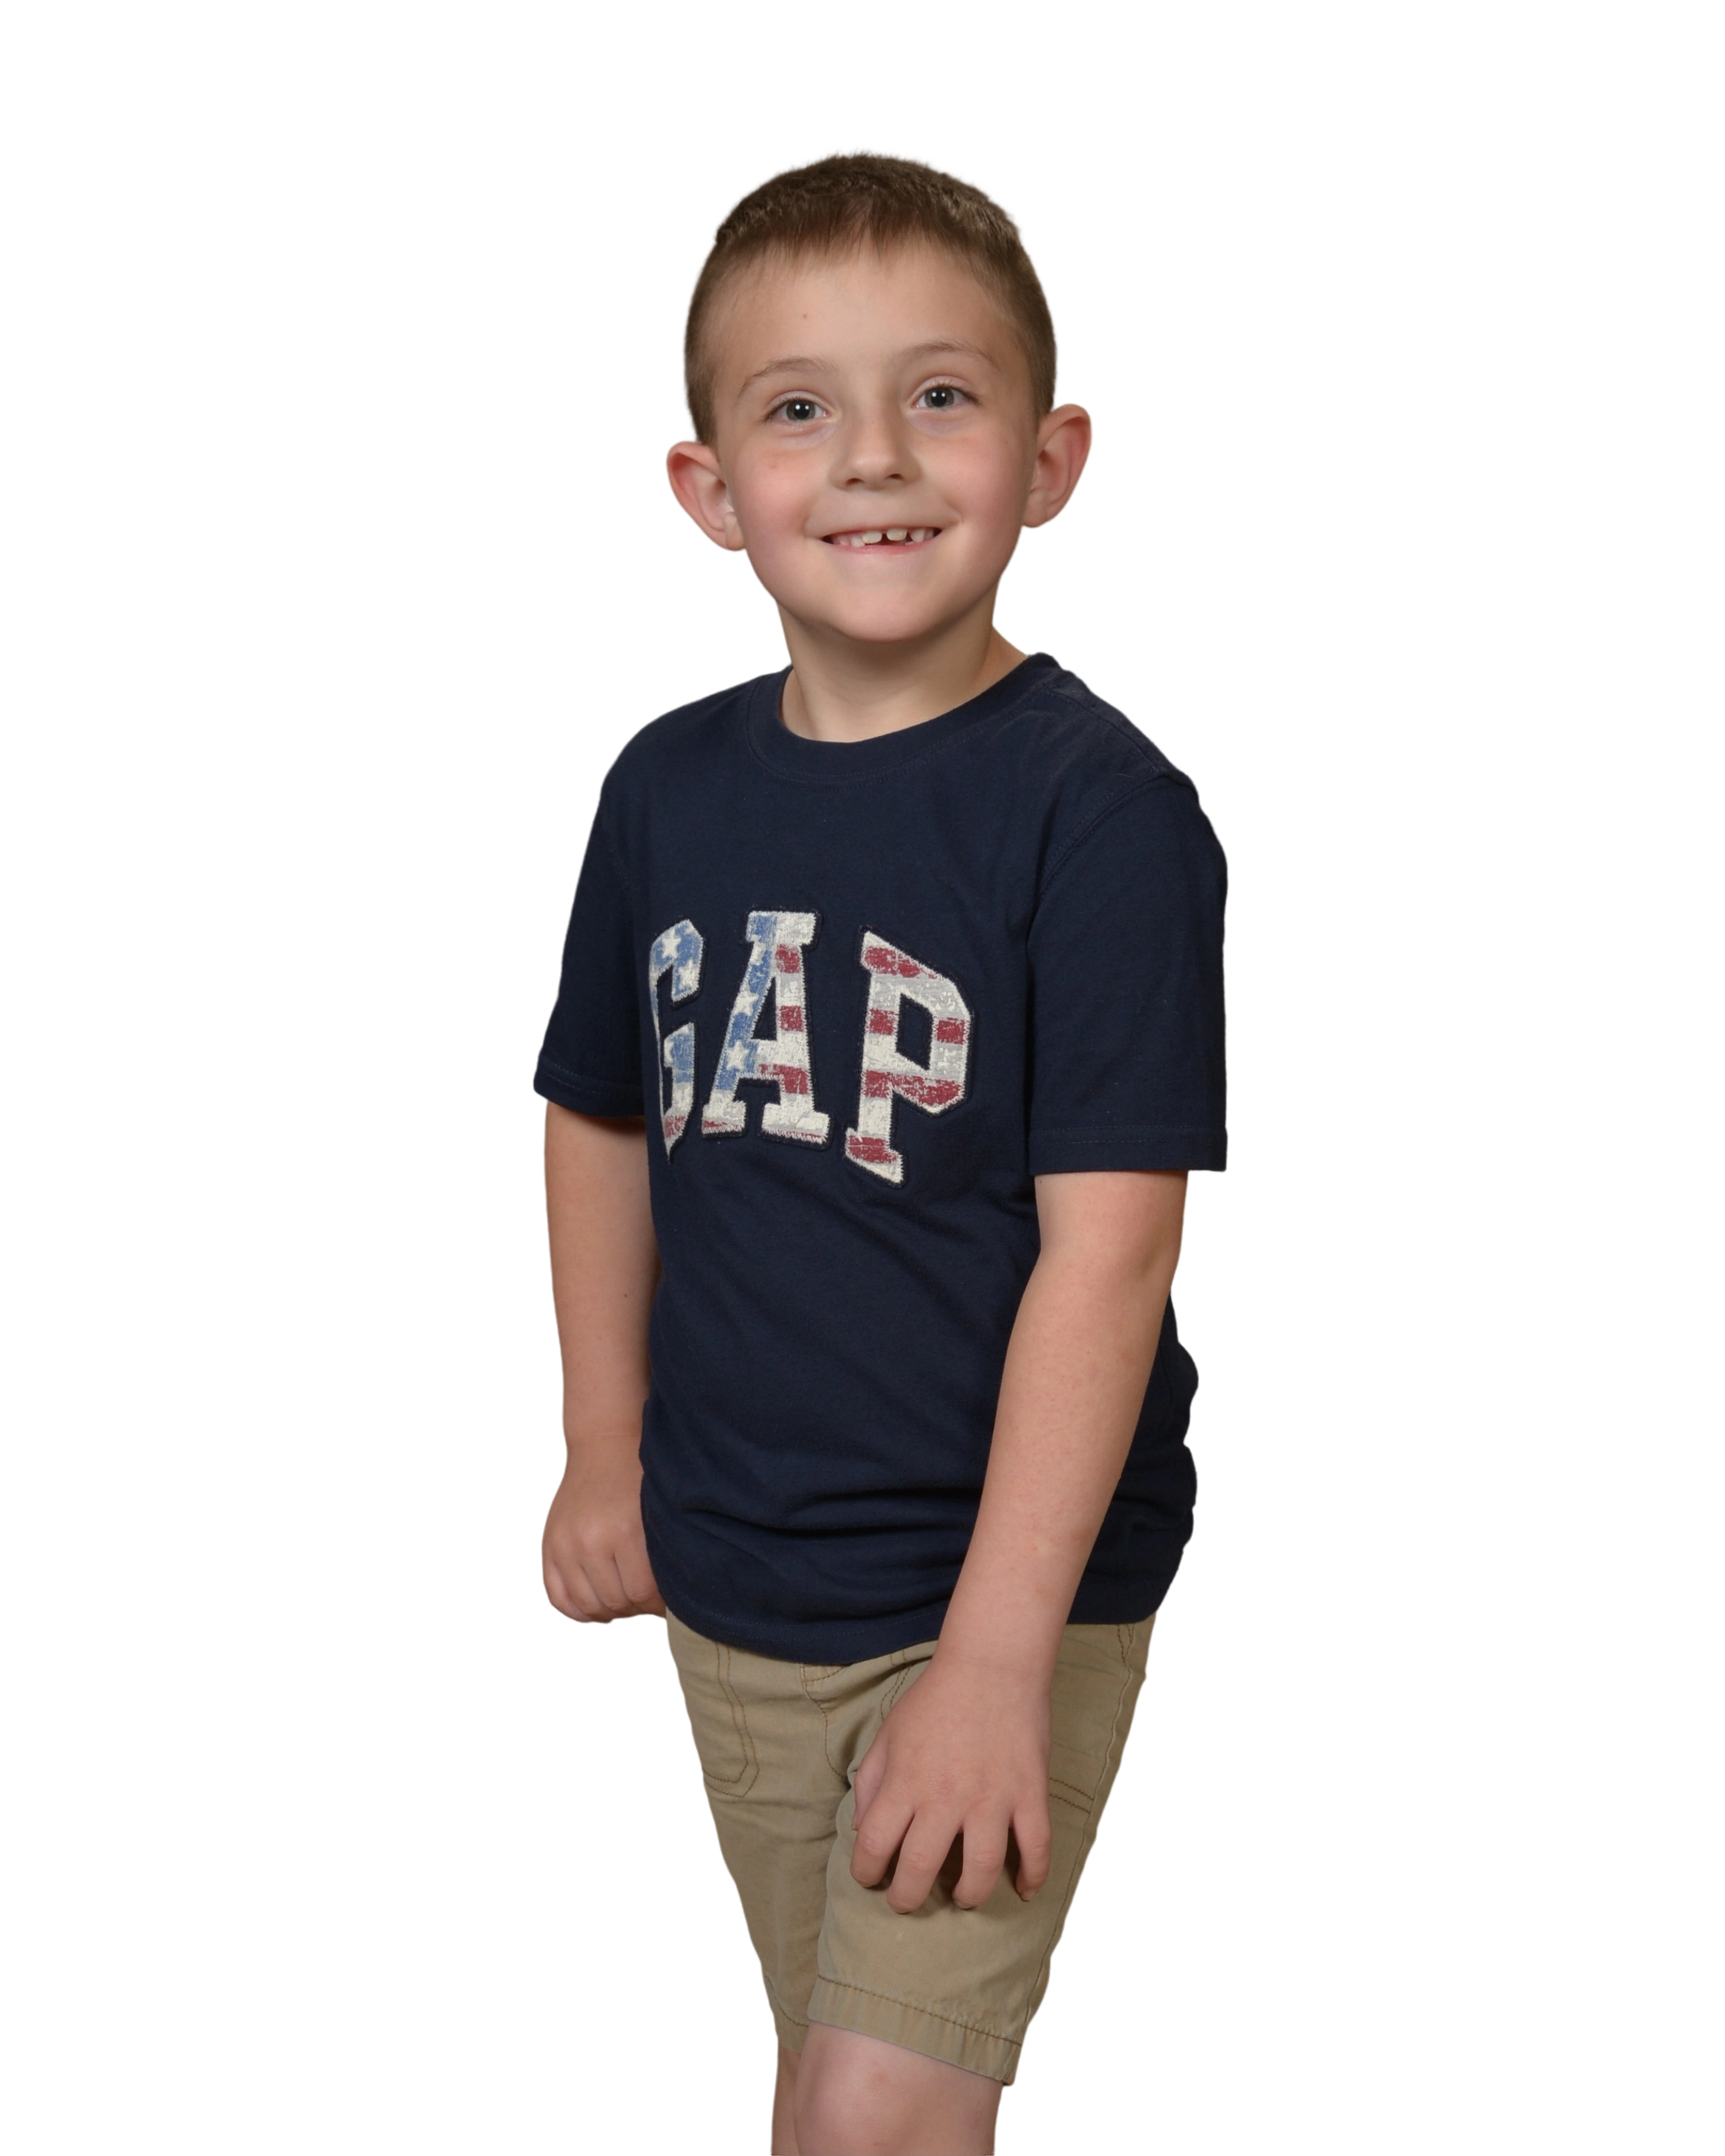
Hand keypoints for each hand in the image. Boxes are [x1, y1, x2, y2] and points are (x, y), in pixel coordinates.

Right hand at [541, 1440, 665, 1625]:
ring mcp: (565, 1544)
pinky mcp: (549, 1546)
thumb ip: (661, 1553)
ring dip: (610, 1612)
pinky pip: (558, 1598)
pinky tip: (598, 1606)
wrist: (603, 1443)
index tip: (666, 1596)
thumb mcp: (657, 1510)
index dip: (657, 1602)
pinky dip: (579, 1612)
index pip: (642, 1593)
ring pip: (588, 1606)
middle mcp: (590, 1539)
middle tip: (647, 1599)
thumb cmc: (639, 1476)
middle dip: (637, 1608)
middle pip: (616, 1602)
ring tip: (625, 1601)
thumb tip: (669, 1600)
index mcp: (625, 1530)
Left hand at [849, 1650, 1052, 1913]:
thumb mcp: (888, 1733)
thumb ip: (871, 1782)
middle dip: (907, 1897)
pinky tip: (1023, 1889)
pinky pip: (1036, 1848)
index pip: (874, 1845)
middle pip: (920, 1869)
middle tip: (908, 1899)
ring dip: (967, 1896)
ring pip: (980, 1871)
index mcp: (905, 1782)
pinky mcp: (1029, 1794)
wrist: (991, 1664)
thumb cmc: (935, 1698)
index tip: (871, 1877)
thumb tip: (863, 1829)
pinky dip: (1032, 1876)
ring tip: (961, 1896)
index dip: (866, 1871)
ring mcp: (991, 1798)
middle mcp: (945, 1797)